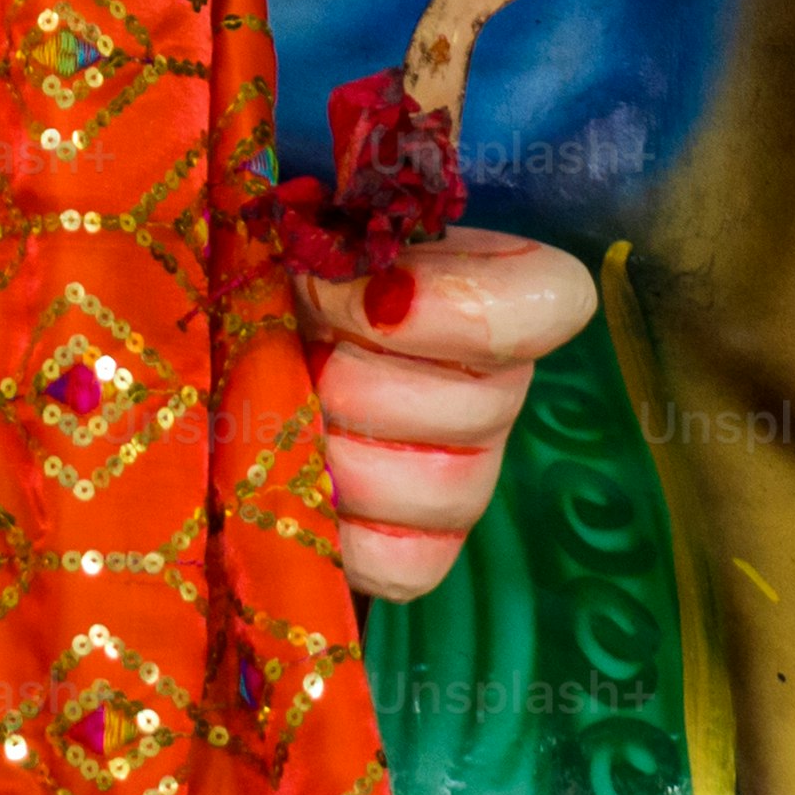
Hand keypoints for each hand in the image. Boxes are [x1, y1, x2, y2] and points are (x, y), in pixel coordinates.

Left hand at [300, 225, 599, 601]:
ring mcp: (468, 477)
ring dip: (338, 453)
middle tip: (288, 354)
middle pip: (477, 408)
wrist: (242, 342)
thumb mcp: (311, 227)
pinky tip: (298, 485)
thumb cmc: (285, 272)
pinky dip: (338, 532)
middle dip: (353, 379)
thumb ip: (340, 236)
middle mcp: (501, 388)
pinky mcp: (420, 551)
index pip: (552, 301)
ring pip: (442, 490)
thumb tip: (330, 275)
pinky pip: (405, 566)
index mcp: (501, 288)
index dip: (444, 304)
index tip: (345, 288)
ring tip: (281, 419)